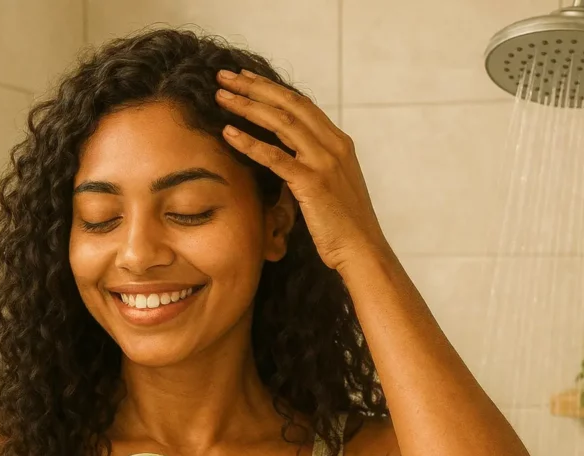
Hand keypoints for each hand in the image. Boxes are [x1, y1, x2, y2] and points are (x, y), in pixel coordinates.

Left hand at [214, 68, 390, 271]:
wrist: (362, 251)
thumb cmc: (344, 225)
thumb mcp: (332, 185)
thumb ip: (313, 165)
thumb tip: (287, 157)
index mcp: (339, 143)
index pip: (301, 104)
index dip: (271, 89)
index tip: (246, 79)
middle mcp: (334, 146)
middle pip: (289, 104)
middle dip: (254, 87)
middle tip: (225, 75)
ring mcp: (324, 162)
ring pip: (280, 123)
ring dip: (247, 106)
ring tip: (221, 97)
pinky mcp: (312, 183)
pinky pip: (275, 157)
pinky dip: (249, 142)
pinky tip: (228, 133)